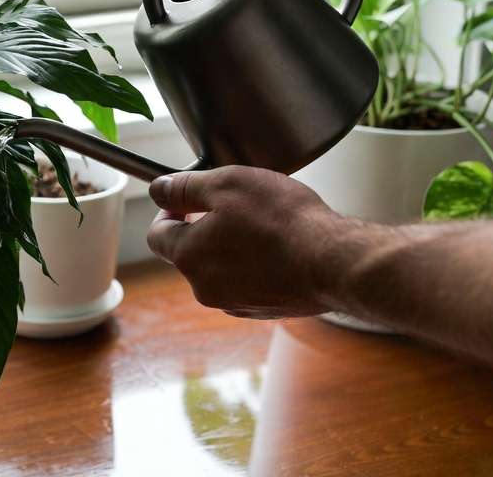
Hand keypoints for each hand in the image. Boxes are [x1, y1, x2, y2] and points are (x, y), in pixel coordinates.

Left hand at [146, 166, 367, 318]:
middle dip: (202, 227)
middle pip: (189, 252)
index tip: (186, 199)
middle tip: (232, 206)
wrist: (334, 263)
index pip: (157, 235)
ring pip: (218, 268)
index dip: (168, 211)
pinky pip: (246, 282)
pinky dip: (254, 265)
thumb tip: (159, 190)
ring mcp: (234, 303)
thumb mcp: (227, 184)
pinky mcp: (262, 310)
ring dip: (230, 246)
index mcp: (188, 256)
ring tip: (261, 225)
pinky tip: (278, 248)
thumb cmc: (281, 220)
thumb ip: (186, 187)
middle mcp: (204, 287)